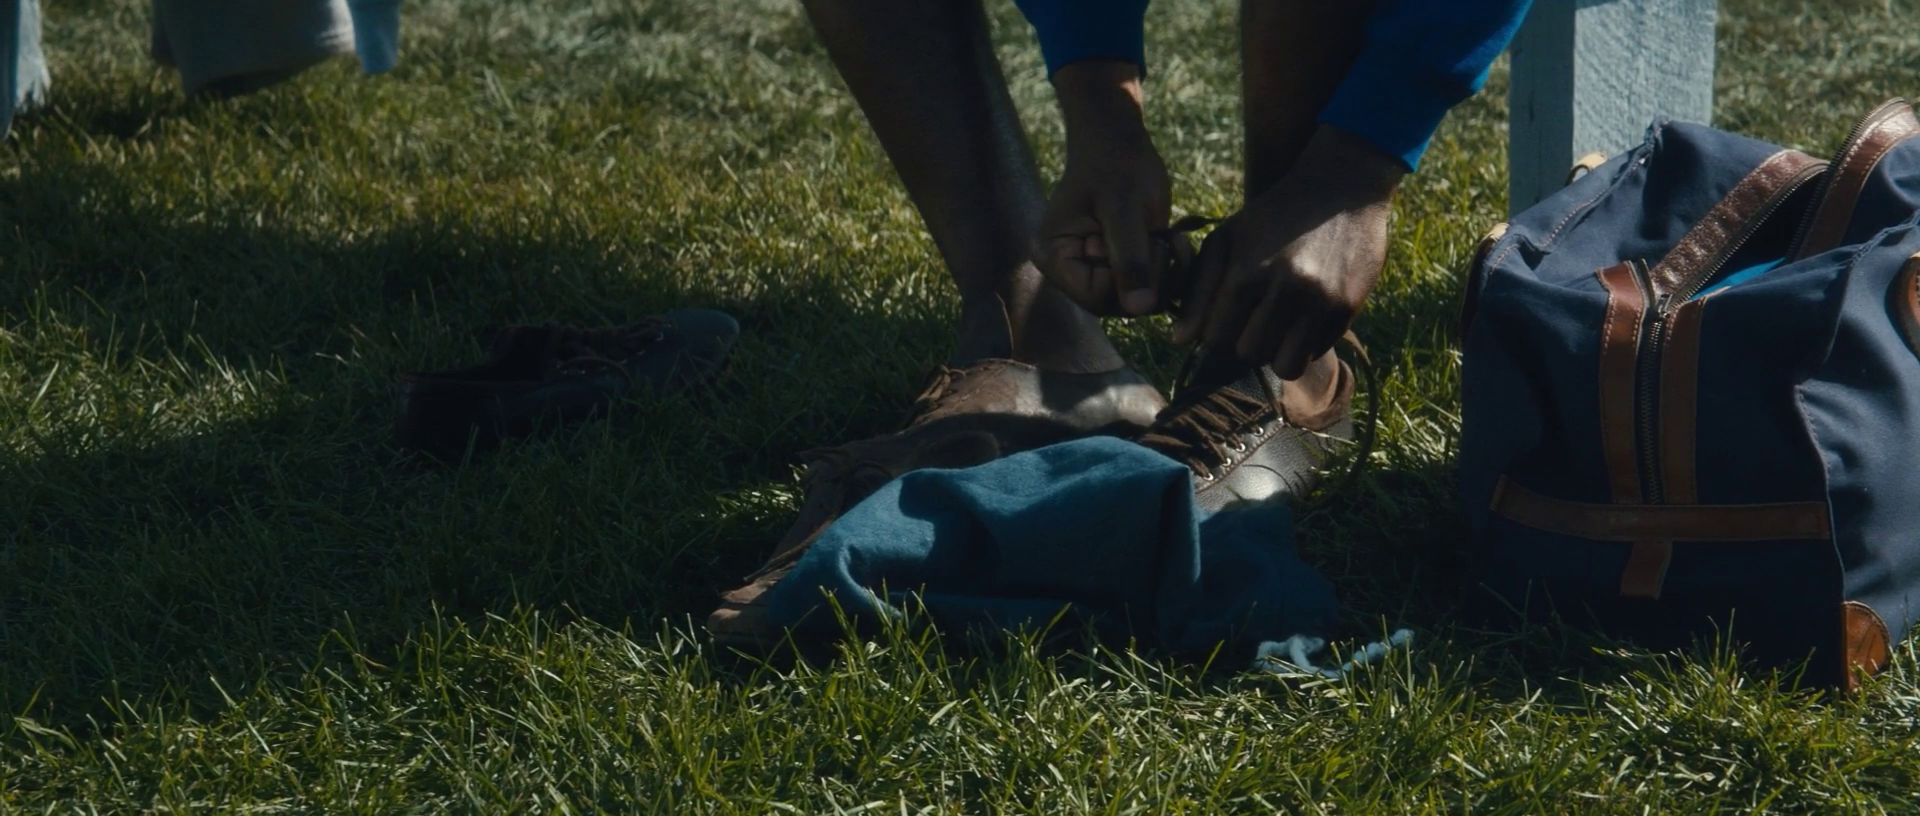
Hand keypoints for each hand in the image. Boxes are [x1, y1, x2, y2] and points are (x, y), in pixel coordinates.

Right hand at [1034, 61, 1173, 316]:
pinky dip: (1169, 270)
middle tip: (1166, 241)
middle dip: (1150, 277)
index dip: (1130, 280)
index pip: (1095, 296)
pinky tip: (1173, 241)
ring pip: (1137, 301)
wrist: (1120, 142)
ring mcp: (1095, 272)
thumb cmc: (1115, 165)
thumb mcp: (1123, 207)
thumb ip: (1130, 257)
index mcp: (1054, 256)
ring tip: (1171, 238)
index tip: (1150, 243)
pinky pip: (1148, 289)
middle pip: (1116, 304)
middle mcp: (1070, 272)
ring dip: (1164, 274)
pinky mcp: (1119, 268)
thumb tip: (1139, 308)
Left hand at [1171, 124, 1405, 377]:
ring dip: (1276, 352)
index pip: (1215, 339)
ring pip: (1285, 366)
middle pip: (1249, 355)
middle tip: (1253, 320)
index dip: (1216, 334)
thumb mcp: (1226, 240)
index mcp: (1247, 272)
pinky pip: (1316, 353)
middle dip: (1245, 343)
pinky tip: (1303, 316)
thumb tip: (1177, 341)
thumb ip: (1198, 290)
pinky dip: (1305, 345)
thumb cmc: (1271, 217)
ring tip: (1276, 326)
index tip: (1226, 317)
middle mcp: (1285, 290)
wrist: (1340, 190)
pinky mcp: (1347, 308)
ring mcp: (1320, 301)